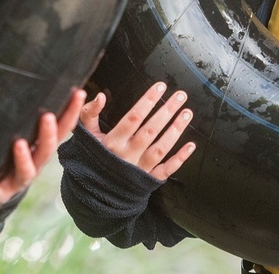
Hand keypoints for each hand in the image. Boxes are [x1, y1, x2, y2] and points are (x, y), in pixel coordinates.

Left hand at [0, 88, 85, 205]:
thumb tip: (37, 77)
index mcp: (42, 147)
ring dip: (23, 158)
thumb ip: (30, 115)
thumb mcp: (25, 135)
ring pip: (27, 170)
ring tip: (18, 143)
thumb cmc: (13, 156)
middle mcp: (35, 163)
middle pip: (46, 149)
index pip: (61, 129)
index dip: (72, 112)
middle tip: (47, 116)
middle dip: (48, 133)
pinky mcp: (0, 193)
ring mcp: (18, 179)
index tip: (79, 93)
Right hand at [79, 81, 195, 179]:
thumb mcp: (87, 136)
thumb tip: (100, 97)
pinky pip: (166, 170)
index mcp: (113, 142)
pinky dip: (180, 158)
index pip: (134, 117)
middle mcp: (128, 155)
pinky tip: (191, 145)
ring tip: (187, 113)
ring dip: (176, 130)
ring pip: (161, 148)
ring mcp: (139, 169)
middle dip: (167, 110)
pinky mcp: (148, 180)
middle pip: (151, 130)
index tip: (160, 87)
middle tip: (181, 95)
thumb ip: (90, 114)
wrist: (94, 192)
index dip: (148, 101)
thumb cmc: (92, 158)